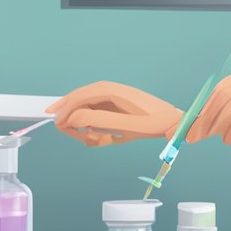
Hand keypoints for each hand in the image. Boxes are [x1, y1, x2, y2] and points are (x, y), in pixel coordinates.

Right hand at [46, 81, 183, 146]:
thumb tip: (72, 118)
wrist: (174, 122)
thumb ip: (96, 120)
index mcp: (109, 90)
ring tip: (96, 141)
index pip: (77, 97)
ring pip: (86, 109)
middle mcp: (108, 90)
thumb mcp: (124, 125)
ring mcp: (112, 97)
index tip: (56, 125)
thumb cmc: (153, 123)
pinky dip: (94, 127)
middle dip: (73, 120)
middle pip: (78, 101)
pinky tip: (102, 139)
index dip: (64, 111)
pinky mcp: (116, 105)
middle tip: (77, 138)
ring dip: (85, 126)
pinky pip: (96, 114)